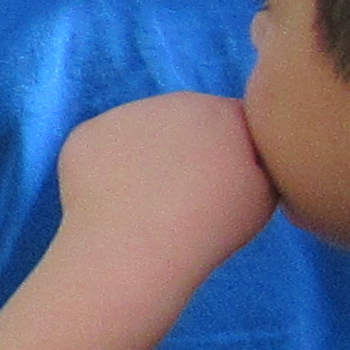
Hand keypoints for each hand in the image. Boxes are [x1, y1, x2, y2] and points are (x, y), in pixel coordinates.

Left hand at [49, 92, 284, 290]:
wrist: (136, 248)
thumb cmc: (209, 227)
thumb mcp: (265, 193)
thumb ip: (259, 160)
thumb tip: (243, 152)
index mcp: (221, 111)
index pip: (232, 123)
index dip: (229, 156)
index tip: (221, 188)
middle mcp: (171, 101)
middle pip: (183, 122)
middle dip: (184, 151)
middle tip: (181, 198)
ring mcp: (122, 114)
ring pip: (140, 133)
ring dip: (143, 158)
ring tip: (145, 203)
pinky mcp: (85, 134)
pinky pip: (103, 149)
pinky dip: (105, 171)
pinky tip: (112, 201)